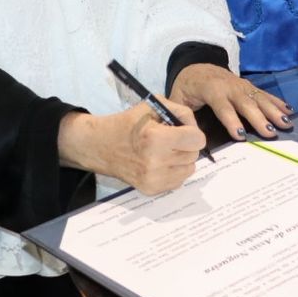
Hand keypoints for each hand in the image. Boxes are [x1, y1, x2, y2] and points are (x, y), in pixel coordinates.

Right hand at [59, 100, 206, 195]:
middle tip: (172, 139)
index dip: (193, 132)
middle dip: (187, 145)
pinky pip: (178, 181)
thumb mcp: (152, 106)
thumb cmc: (127, 123)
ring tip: (166, 151)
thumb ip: (180, 112)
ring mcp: (153, 179)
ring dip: (182, 159)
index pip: (197, 140)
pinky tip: (160, 163)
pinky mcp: (151, 190)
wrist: (100, 145)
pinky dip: (174, 171)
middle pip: (194, 155)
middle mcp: (156, 162)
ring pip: (189, 170)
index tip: (183, 130)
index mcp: (156, 138)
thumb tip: (196, 127)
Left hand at [170, 64, 291, 142]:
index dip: (231, 121)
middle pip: (246, 103)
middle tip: (270, 133)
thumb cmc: (187, 86)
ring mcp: (241, 85)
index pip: (223, 107)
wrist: (196, 65)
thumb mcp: (178, 98)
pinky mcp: (248, 86)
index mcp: (211, 89)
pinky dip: (277, 102)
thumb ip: (183, 115)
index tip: (240, 135)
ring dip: (273, 111)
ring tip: (285, 123)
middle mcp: (230, 86)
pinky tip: (289, 111)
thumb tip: (190, 135)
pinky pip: (264, 94)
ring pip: (259, 98)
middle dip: (258, 118)